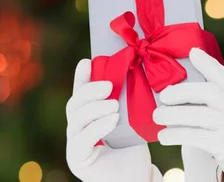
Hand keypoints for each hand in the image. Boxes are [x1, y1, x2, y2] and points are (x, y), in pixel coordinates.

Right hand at [66, 59, 158, 181]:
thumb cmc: (136, 147)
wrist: (138, 177)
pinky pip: (81, 141)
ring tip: (114, 106)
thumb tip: (140, 72)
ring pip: (76, 121)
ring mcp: (75, 145)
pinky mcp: (78, 160)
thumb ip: (129, 102)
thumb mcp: (134, 120)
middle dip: (90, 91)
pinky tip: (112, 120)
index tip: (87, 61)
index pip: (82, 94)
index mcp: (89, 117)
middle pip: (75, 105)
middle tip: (109, 86)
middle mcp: (78, 130)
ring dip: (95, 109)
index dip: (82, 78)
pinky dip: (96, 128)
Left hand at [154, 48, 223, 181]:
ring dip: (176, 115)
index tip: (193, 52)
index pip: (221, 79)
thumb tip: (177, 98)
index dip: (208, 64)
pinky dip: (179, 134)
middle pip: (211, 93)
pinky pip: (200, 137)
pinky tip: (165, 136)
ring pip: (203, 115)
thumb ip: (208, 108)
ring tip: (157, 117)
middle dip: (185, 91)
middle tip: (164, 96)